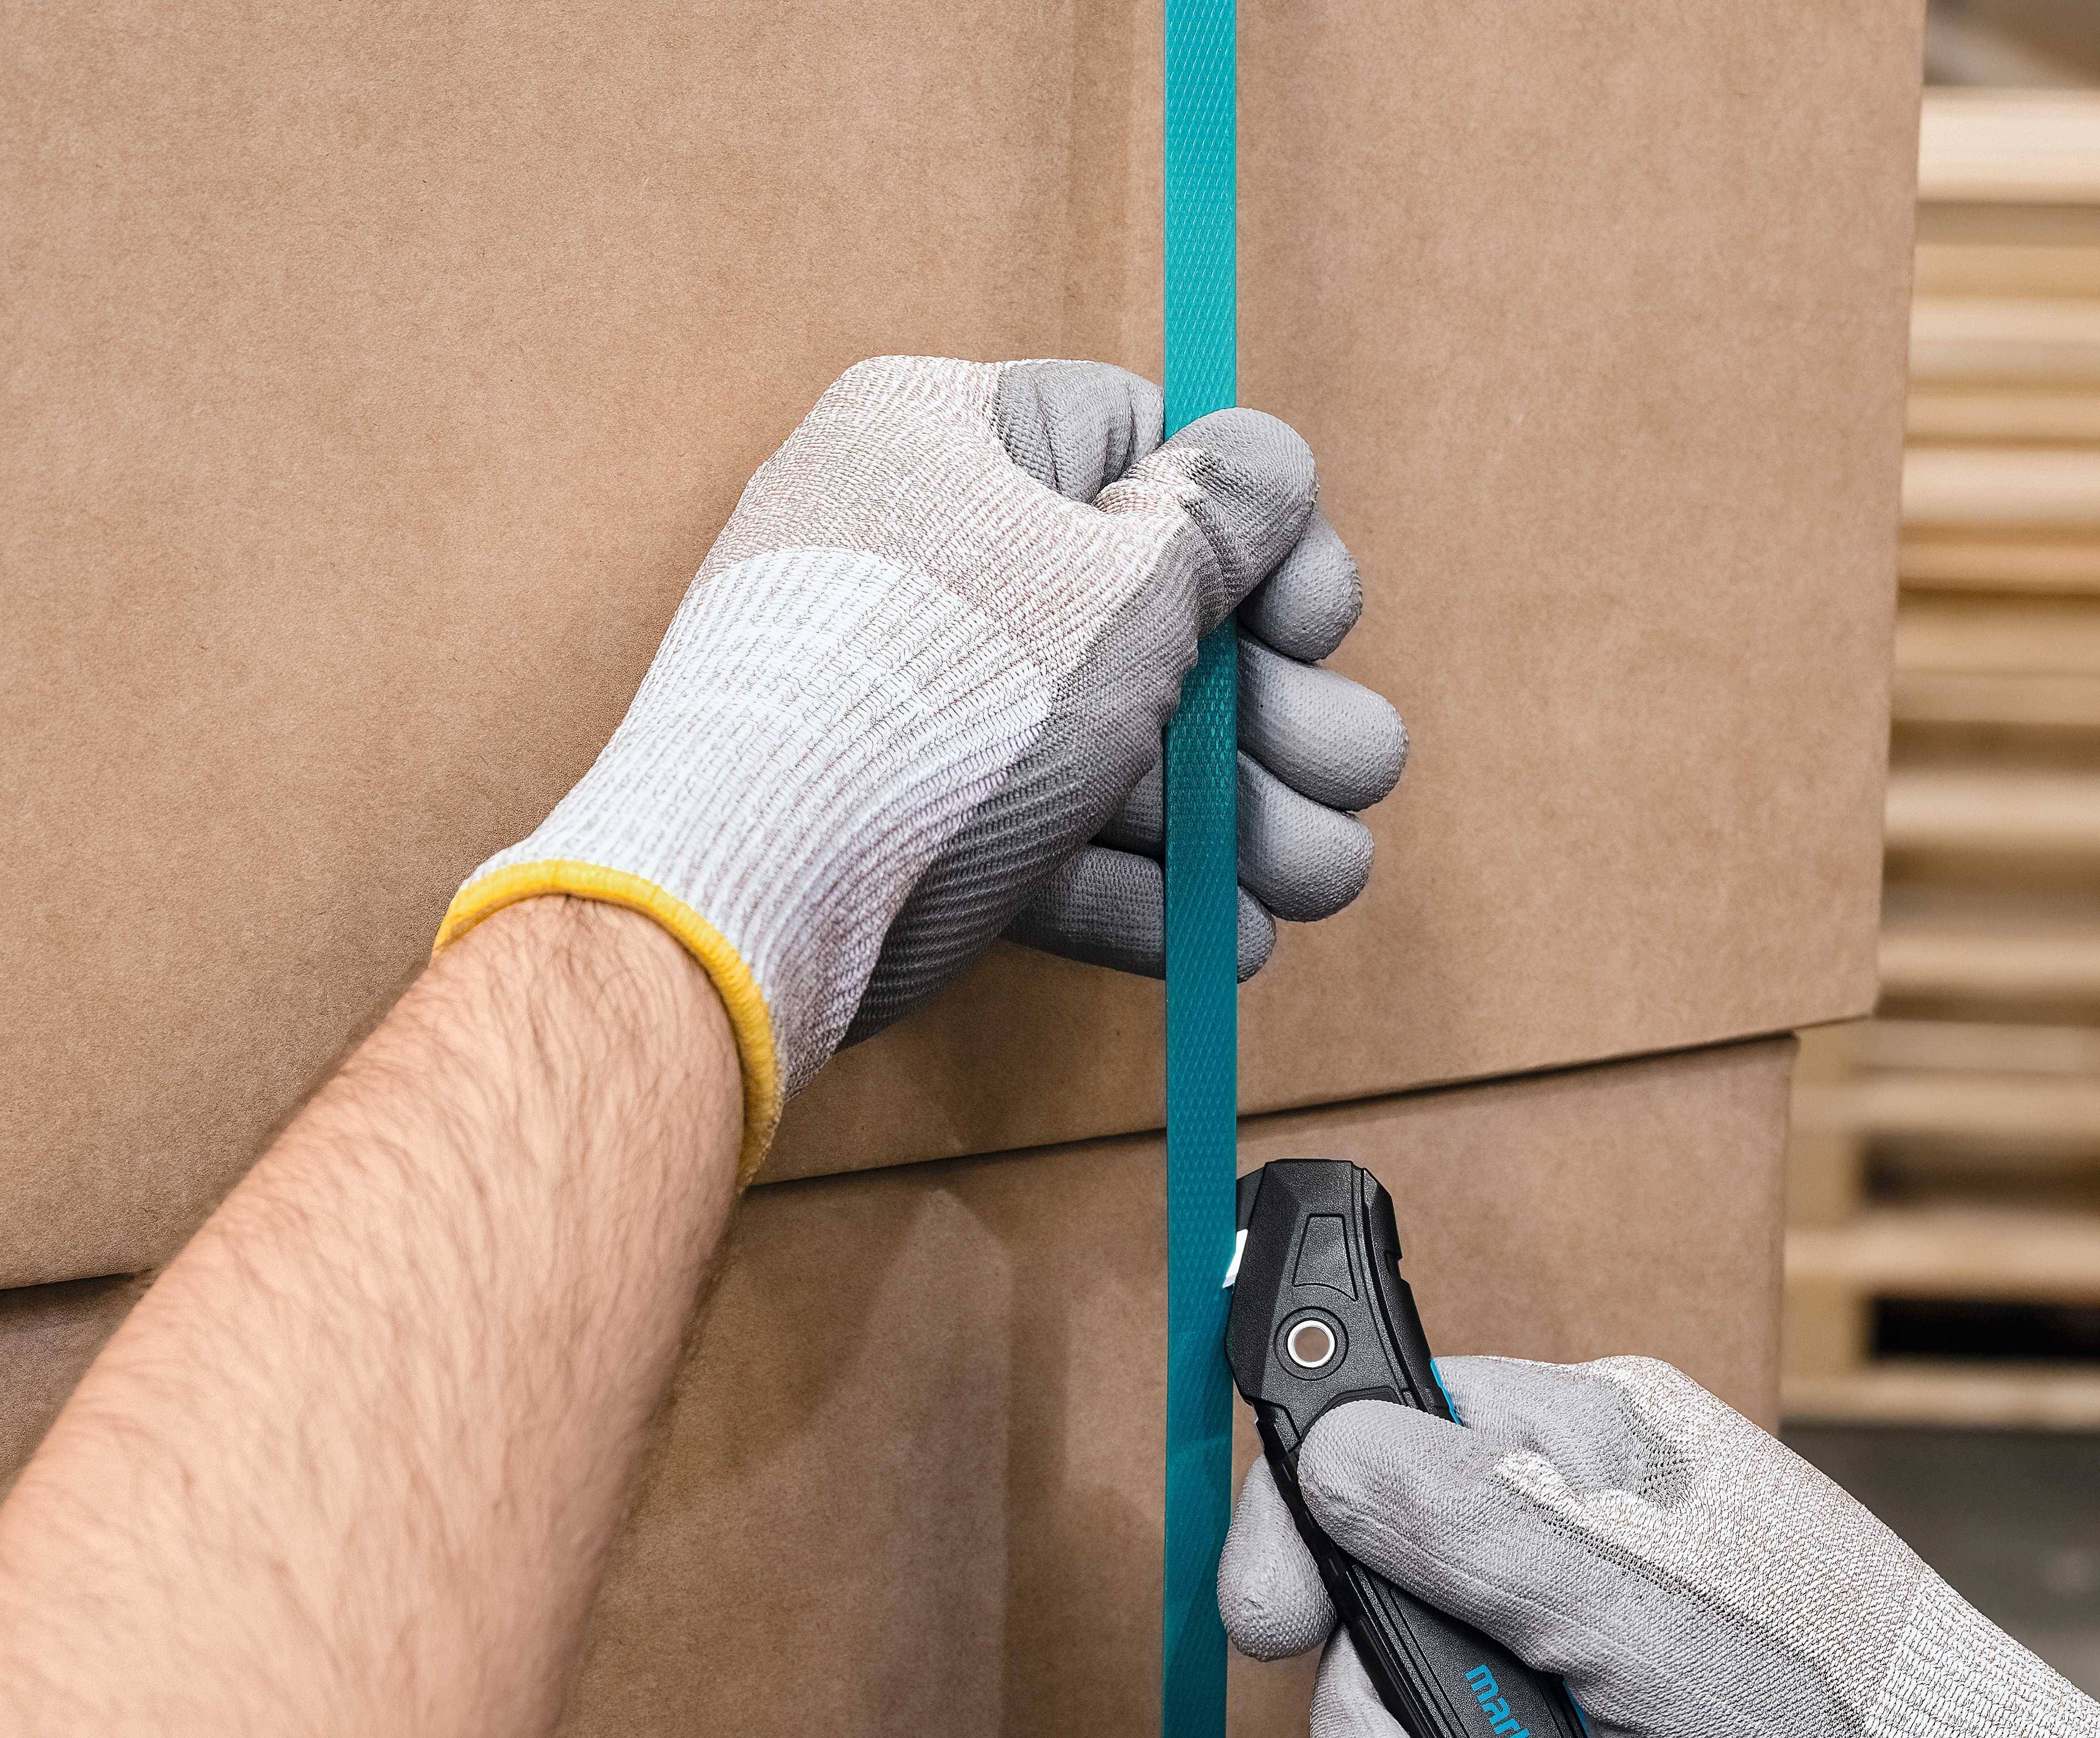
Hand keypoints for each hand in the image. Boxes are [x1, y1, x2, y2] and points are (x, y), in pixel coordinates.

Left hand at [442, 357, 1399, 1171]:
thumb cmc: (935, 701)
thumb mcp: (1120, 582)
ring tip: (1320, 881)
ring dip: (1236, 821)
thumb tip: (1268, 465)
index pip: (1139, 445)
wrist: (743, 898)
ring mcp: (903, 695)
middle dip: (1275, 713)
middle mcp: (921, 550)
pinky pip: (1036, 840)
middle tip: (1356, 773)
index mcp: (949, 437)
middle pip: (1145, 614)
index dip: (1256, 538)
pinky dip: (1132, 888)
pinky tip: (1221, 938)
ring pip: (1105, 744)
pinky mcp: (894, 825)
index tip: (1317, 623)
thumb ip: (1217, 518)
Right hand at [1219, 1355, 2099, 1737]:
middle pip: (1388, 1611)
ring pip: (1434, 1724)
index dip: (1306, 1533)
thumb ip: (1473, 1536)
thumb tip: (1332, 1440)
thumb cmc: (1849, 1730)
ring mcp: (1600, 1648)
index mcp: (1597, 1446)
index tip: (1268, 1628)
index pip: (1389, 1435)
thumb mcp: (1634, 1629)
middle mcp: (1586, 1531)